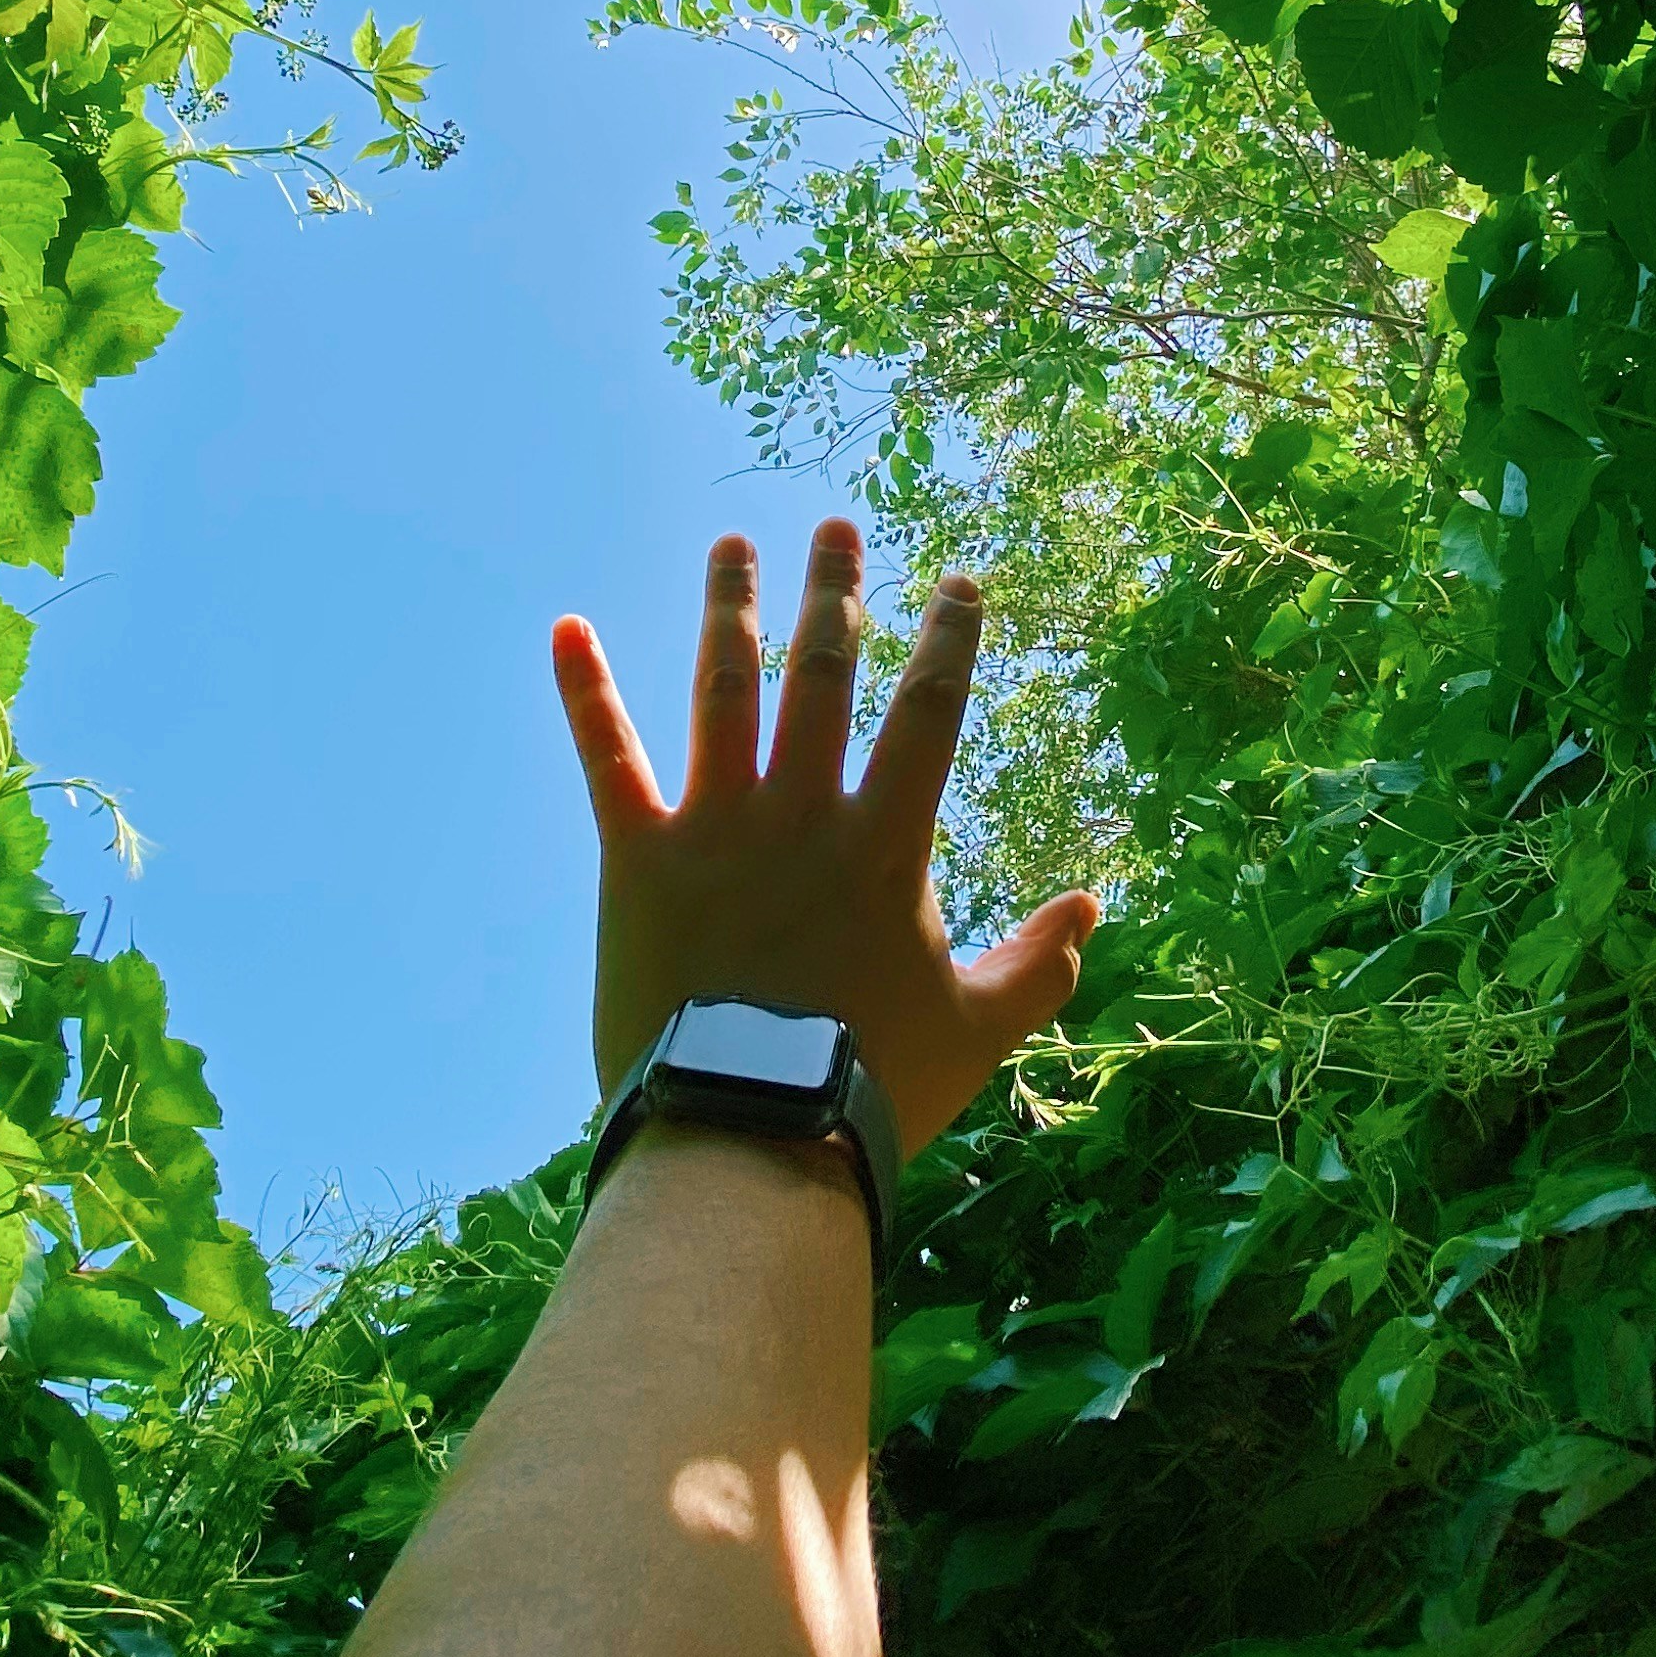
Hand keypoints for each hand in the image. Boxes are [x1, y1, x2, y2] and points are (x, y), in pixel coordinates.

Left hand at [552, 519, 1093, 1162]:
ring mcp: (716, 828)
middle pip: (823, 674)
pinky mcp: (639, 859)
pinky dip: (583, 692)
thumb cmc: (874, 1085)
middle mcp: (802, 812)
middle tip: (835, 527)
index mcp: (886, 844)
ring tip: (732, 547)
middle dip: (834, 594)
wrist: (751, 1129)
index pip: (929, 713)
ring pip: (724, 691)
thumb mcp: (980, 1027)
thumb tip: (1093, 905)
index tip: (958, 584)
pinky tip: (563, 627)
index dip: (948, 641)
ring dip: (729, 610)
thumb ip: (1040, 964)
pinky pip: (608, 760)